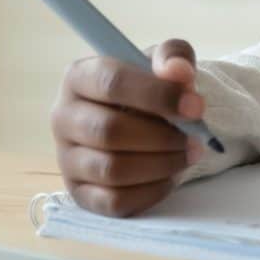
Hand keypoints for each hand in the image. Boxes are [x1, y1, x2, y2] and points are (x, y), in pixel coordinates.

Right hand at [50, 38, 206, 217]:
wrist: (146, 120)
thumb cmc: (151, 89)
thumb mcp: (165, 63)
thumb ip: (174, 57)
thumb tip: (178, 72)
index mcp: (78, 77)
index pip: (111, 83)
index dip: (157, 95)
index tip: (196, 107)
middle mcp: (63, 117)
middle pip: (109, 131)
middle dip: (162, 137)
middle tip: (196, 138)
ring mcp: (68, 158)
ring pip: (112, 170)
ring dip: (161, 164)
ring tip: (189, 154)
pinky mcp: (80, 192)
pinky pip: (114, 202)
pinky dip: (151, 191)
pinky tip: (171, 175)